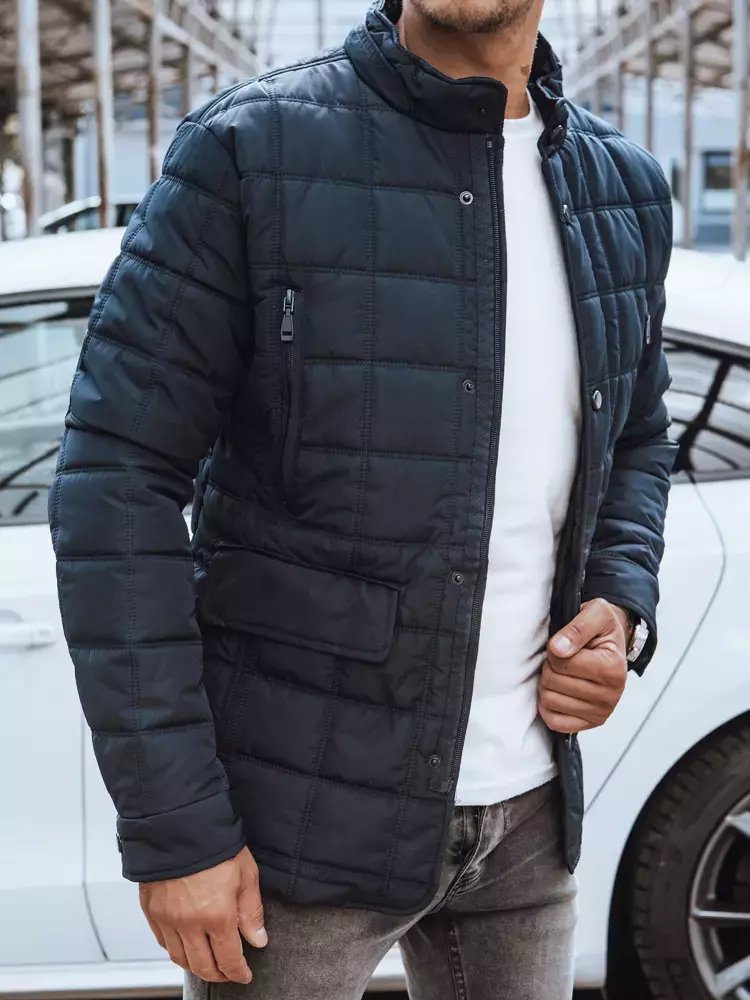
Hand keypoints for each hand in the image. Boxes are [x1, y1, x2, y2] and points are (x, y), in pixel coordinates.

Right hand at [139, 846, 266, 983]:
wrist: (179, 822)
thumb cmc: (215, 842)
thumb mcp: (246, 873)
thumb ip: (251, 911)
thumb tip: (258, 939)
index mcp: (216, 915)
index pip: (228, 958)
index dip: (238, 972)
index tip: (244, 975)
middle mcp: (188, 922)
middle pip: (202, 965)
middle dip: (218, 975)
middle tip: (228, 974)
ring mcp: (166, 918)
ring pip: (180, 958)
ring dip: (195, 966)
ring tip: (208, 964)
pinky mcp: (151, 909)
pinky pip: (162, 941)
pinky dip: (174, 950)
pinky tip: (184, 946)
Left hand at [538, 598, 628, 733]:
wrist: (612, 645)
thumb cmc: (602, 629)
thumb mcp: (596, 613)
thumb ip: (577, 627)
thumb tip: (558, 648)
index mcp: (613, 668)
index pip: (561, 662)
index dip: (554, 649)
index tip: (565, 644)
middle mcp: (610, 695)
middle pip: (553, 682)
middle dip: (550, 666)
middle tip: (563, 659)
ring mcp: (601, 712)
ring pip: (549, 701)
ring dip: (548, 684)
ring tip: (563, 673)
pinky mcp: (590, 723)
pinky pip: (554, 722)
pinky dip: (549, 706)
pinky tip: (559, 692)